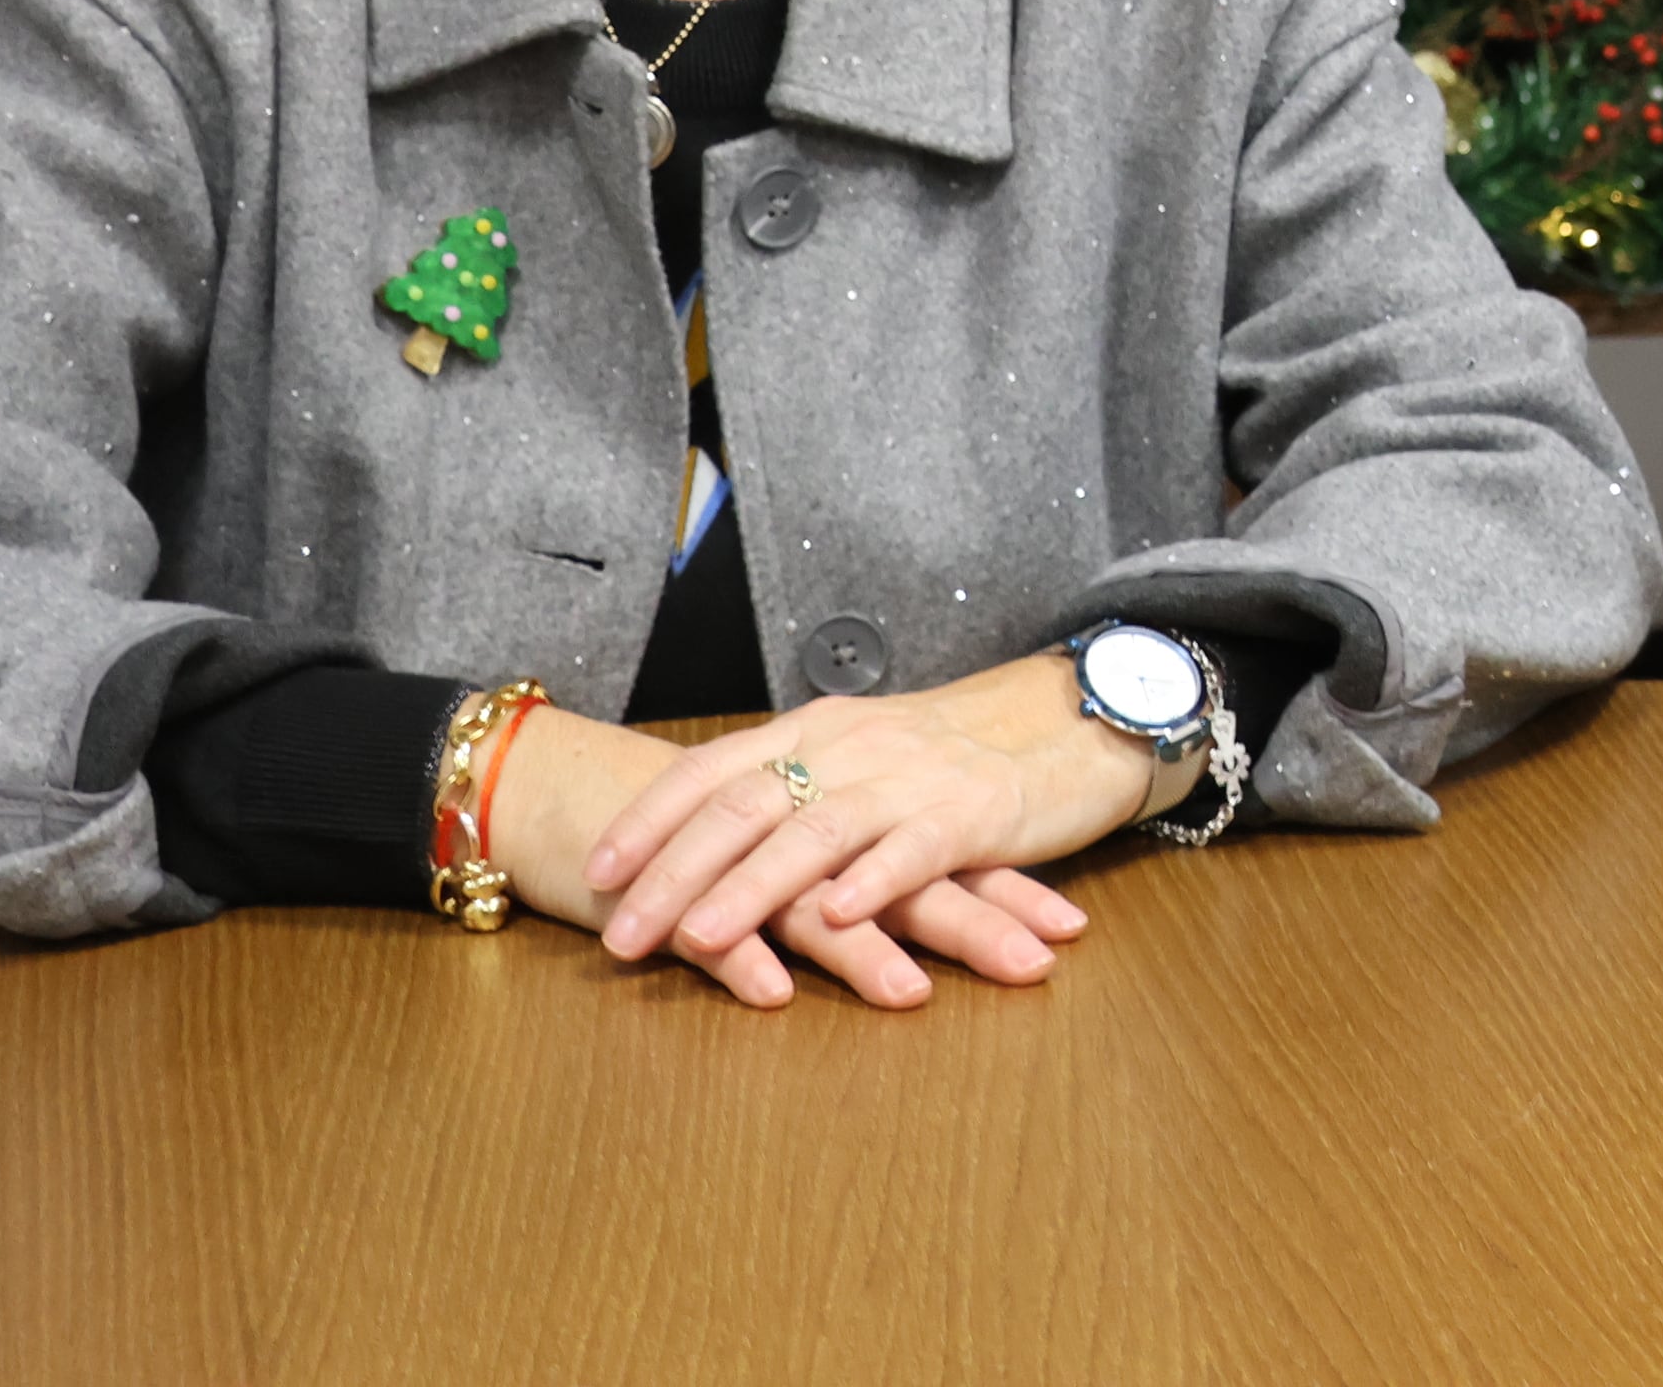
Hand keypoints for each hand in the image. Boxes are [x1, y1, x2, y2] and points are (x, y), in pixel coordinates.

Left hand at [571, 657, 1188, 1006]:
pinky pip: (912, 850)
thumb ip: (790, 791)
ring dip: (751, 890)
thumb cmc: (950, 758)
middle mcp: (851, 747)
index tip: (597, 872)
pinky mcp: (970, 815)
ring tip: (701, 939)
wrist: (1065, 723)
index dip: (650, 820)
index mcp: (815, 730)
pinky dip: (872, 882)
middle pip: (746, 807)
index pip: (712, 770)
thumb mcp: (858, 760)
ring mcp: (909, 780)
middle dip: (675, 874)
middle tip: (623, 934)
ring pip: (813, 832)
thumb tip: (699, 840)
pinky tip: (838, 915)